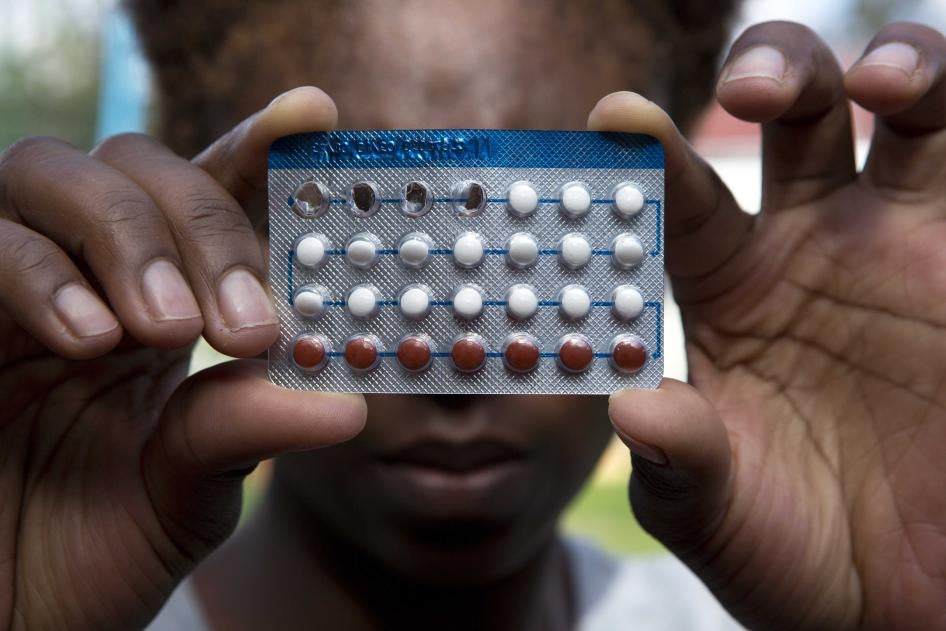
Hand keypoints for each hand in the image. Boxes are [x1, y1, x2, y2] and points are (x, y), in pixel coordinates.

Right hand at [0, 88, 365, 629]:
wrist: (7, 617)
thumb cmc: (93, 552)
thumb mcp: (190, 492)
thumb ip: (246, 430)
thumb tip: (344, 402)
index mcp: (164, 302)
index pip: (210, 195)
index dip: (259, 147)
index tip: (312, 116)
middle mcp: (90, 275)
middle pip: (135, 165)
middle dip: (200, 223)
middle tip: (242, 319)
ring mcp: (11, 285)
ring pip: (48, 174)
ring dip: (125, 238)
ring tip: (167, 329)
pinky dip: (40, 274)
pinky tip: (91, 338)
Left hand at [592, 22, 945, 628]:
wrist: (893, 600)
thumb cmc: (785, 548)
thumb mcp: (712, 512)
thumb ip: (677, 461)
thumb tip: (633, 411)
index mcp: (725, 286)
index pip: (680, 199)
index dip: (647, 155)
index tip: (615, 118)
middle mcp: (810, 245)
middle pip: (796, 114)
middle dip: (778, 74)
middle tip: (750, 93)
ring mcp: (903, 246)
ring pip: (912, 113)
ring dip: (901, 68)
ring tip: (883, 85)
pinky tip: (938, 116)